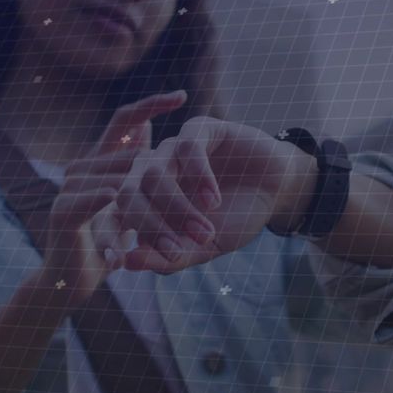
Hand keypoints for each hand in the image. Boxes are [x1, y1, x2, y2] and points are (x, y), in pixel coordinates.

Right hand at [41, 91, 189, 303]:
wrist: (74, 277)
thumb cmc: (109, 238)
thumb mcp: (134, 204)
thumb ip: (144, 173)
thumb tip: (166, 135)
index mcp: (101, 157)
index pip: (126, 119)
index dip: (151, 104)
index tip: (181, 95)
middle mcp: (84, 164)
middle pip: (137, 161)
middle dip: (176, 187)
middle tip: (208, 200)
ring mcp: (72, 185)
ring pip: (128, 186)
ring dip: (163, 214)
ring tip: (195, 233)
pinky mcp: (64, 211)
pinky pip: (102, 205)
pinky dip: (131, 220)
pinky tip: (153, 235)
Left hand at [113, 116, 305, 273]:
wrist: (276, 191)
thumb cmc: (235, 218)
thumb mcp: (204, 247)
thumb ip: (168, 257)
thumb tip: (128, 263)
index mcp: (145, 200)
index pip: (116, 217)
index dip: (120, 239)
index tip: (142, 260)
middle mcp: (151, 171)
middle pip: (127, 194)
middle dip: (151, 225)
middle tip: (179, 250)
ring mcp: (172, 148)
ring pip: (153, 174)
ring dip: (178, 208)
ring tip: (207, 230)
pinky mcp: (198, 129)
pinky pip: (186, 148)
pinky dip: (198, 177)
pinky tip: (214, 201)